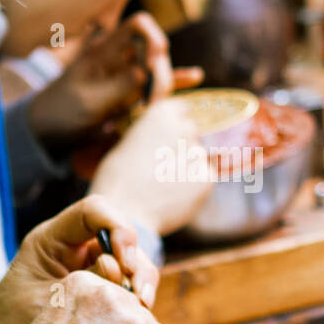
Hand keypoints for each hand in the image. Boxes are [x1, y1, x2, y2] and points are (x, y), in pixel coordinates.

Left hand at [0, 195, 158, 323]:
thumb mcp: (46, 305)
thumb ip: (87, 290)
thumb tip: (128, 284)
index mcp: (53, 240)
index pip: (94, 211)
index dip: (118, 227)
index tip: (124, 264)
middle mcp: (76, 250)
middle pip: (122, 239)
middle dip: (136, 265)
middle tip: (140, 298)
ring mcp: (91, 271)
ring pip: (132, 265)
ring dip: (141, 285)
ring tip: (141, 311)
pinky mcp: (102, 295)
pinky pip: (129, 290)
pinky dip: (136, 303)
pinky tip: (136, 322)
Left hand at [26, 13, 202, 149]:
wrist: (48, 130)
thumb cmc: (62, 112)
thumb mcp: (88, 101)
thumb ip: (119, 86)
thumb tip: (148, 72)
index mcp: (105, 50)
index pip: (140, 25)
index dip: (154, 39)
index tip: (154, 66)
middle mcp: (119, 57)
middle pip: (155, 50)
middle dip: (161, 73)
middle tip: (150, 103)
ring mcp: (126, 74)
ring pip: (159, 69)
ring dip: (164, 86)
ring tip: (151, 109)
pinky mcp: (131, 92)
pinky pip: (157, 83)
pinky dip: (175, 81)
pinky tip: (195, 77)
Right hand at [90, 98, 211, 235]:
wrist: (124, 214)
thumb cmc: (116, 180)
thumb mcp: (127, 144)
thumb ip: (149, 134)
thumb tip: (159, 135)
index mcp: (162, 114)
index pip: (181, 110)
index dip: (174, 124)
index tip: (167, 137)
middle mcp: (185, 128)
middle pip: (192, 132)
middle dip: (182, 145)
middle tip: (163, 166)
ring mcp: (198, 154)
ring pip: (198, 157)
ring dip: (187, 166)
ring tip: (164, 186)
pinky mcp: (207, 179)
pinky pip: (204, 178)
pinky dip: (193, 186)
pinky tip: (173, 197)